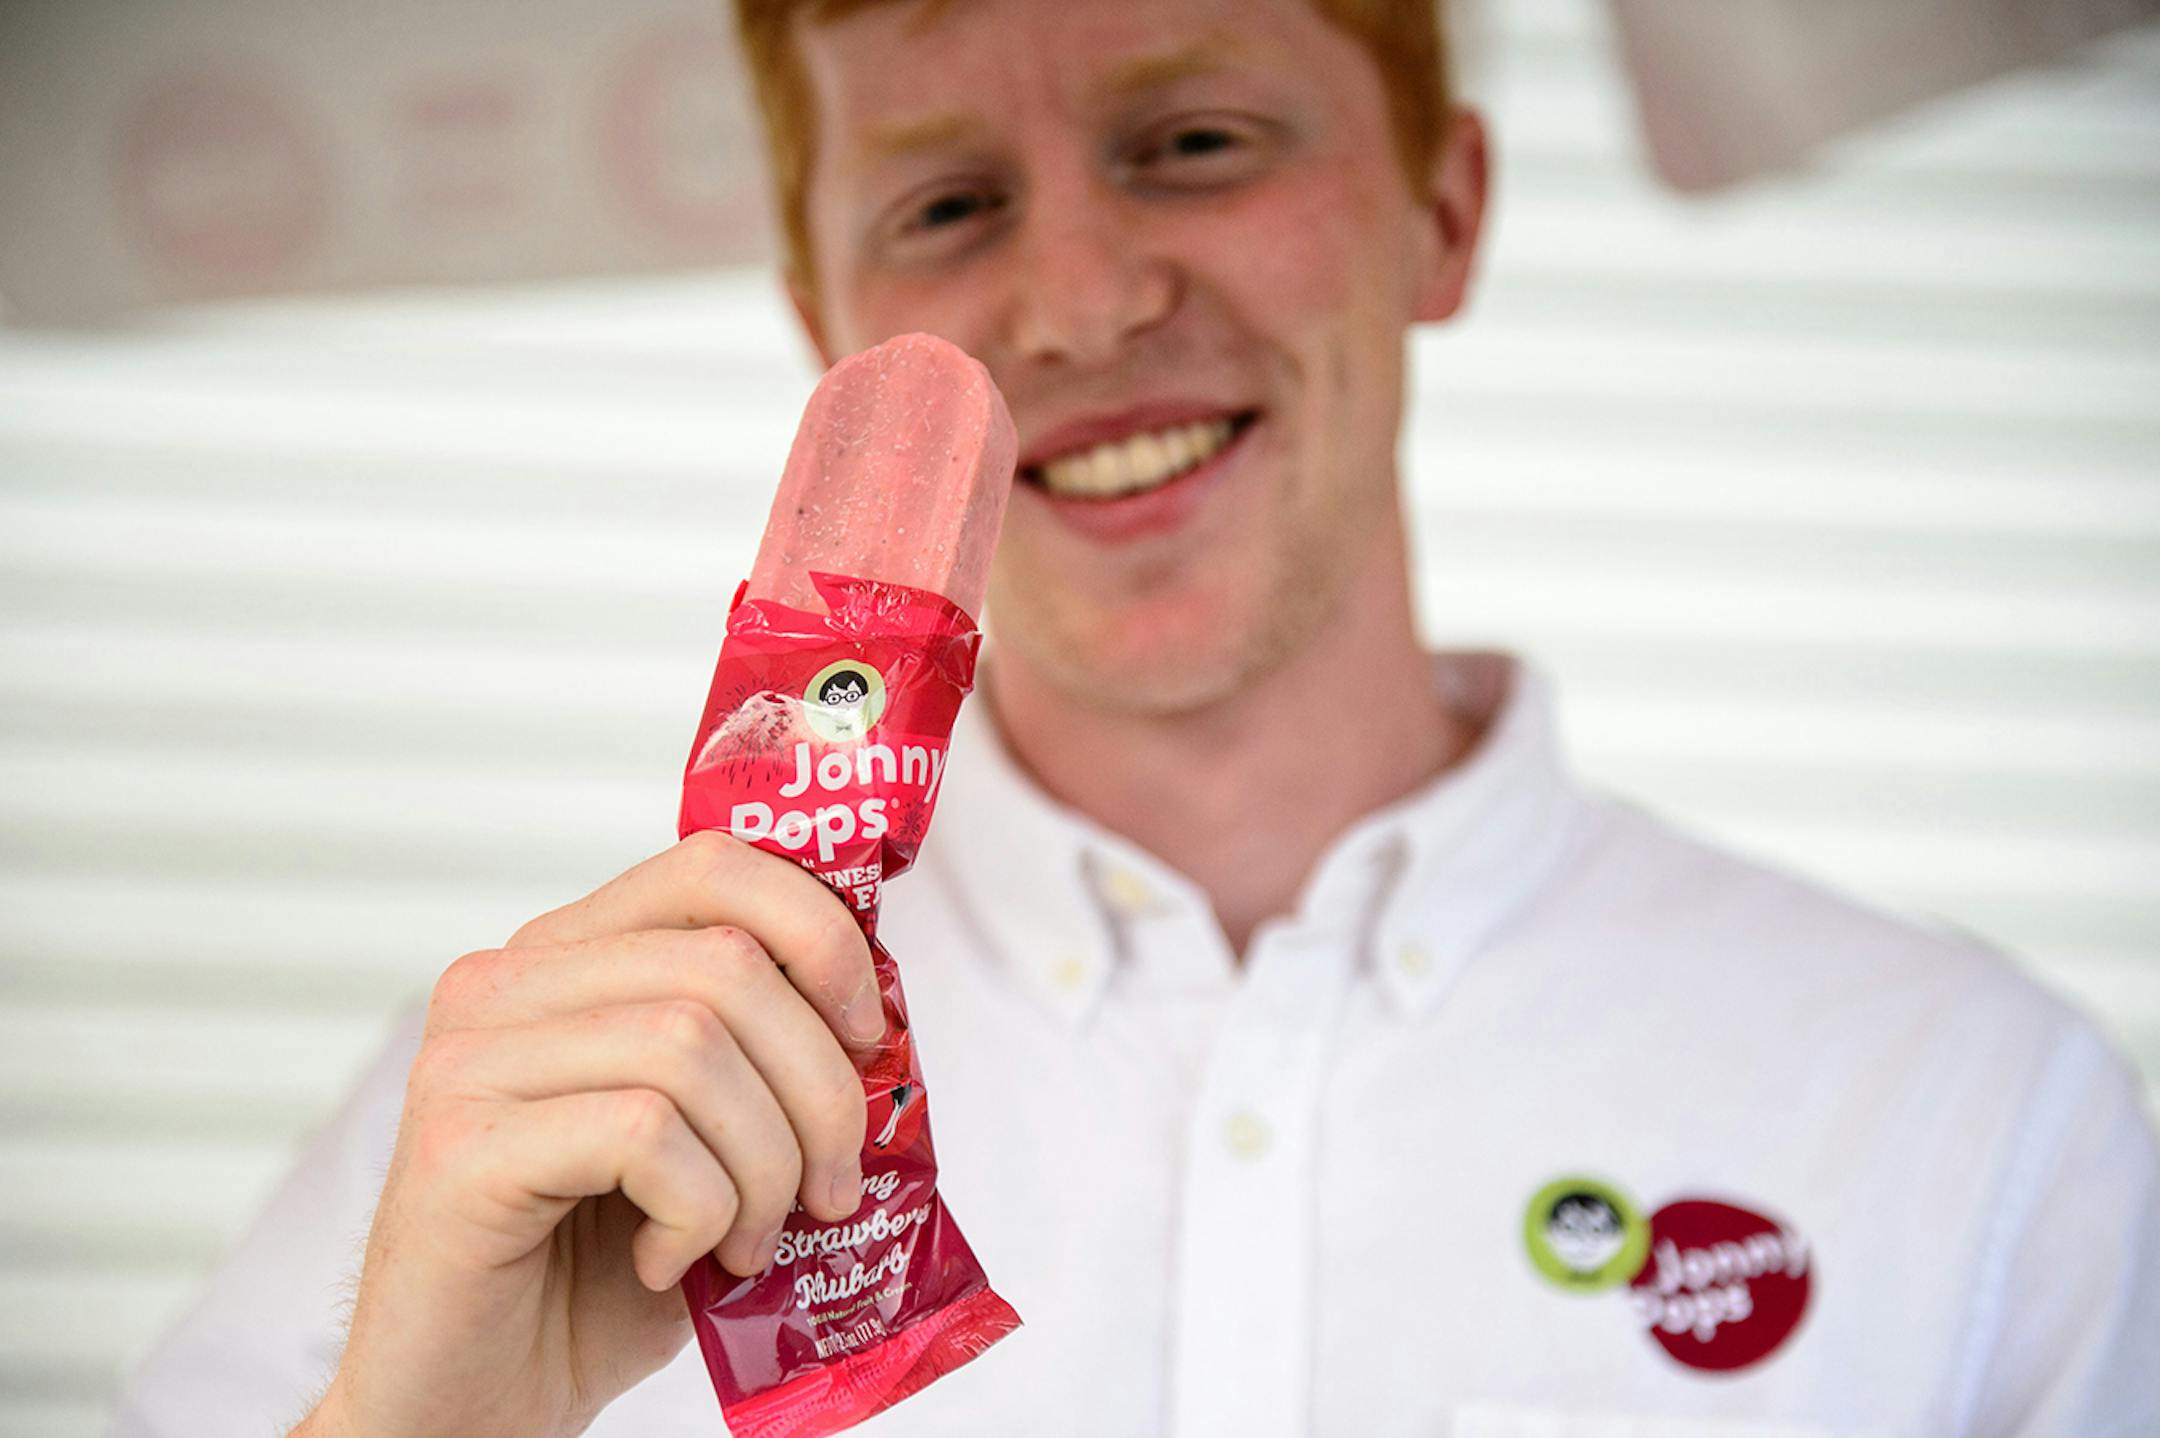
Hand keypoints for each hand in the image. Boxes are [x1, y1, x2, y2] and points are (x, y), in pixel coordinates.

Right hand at [298, 831, 882, 1437]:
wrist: (472, 1400)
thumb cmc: (592, 1276)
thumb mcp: (705, 1145)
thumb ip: (762, 1063)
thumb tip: (880, 1028)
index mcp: (568, 959)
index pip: (714, 866)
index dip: (820, 935)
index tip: (868, 1035)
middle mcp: (506, 985)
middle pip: (726, 966)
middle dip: (817, 1087)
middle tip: (826, 1188)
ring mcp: (469, 1058)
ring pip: (692, 1046)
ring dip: (762, 1165)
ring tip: (742, 1240)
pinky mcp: (460, 1146)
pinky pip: (643, 1134)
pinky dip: (696, 1210)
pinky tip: (664, 1261)